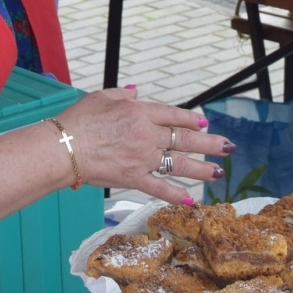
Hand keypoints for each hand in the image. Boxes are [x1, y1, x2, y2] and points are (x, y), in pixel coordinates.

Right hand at [57, 88, 228, 203]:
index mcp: (140, 112)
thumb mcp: (102, 97)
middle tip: (228, 147)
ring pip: (178, 164)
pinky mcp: (133, 178)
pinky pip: (159, 188)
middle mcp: (146, 135)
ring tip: (218, 172)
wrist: (64, 147)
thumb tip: (137, 91)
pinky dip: (175, 195)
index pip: (173, 115)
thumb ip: (123, 94)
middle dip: (210, 143)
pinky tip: (190, 201)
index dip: (191, 118)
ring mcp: (142, 158)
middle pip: (184, 139)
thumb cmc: (78, 120)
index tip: (204, 121)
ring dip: (201, 169)